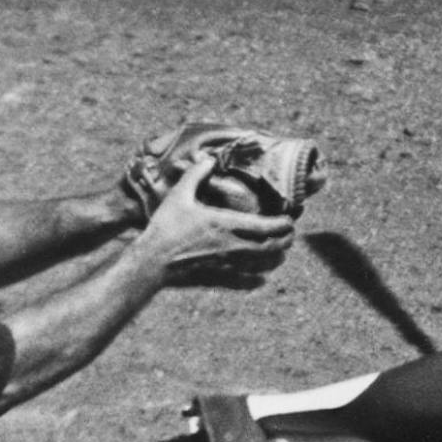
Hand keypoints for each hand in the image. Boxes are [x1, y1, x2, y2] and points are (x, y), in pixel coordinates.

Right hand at [143, 155, 295, 287]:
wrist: (151, 262)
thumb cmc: (165, 227)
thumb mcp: (179, 196)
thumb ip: (195, 174)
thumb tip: (208, 158)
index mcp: (226, 224)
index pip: (267, 226)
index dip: (284, 224)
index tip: (290, 219)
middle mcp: (233, 247)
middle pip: (273, 248)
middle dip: (286, 240)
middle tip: (289, 233)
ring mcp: (228, 266)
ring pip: (264, 267)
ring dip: (276, 258)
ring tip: (279, 251)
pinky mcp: (219, 280)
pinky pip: (247, 283)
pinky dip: (259, 280)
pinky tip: (261, 277)